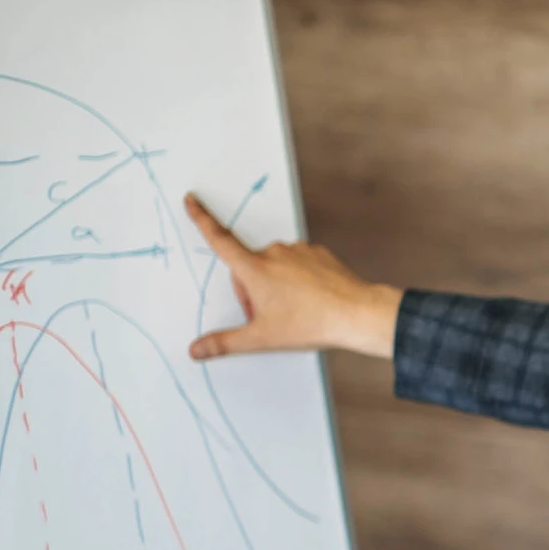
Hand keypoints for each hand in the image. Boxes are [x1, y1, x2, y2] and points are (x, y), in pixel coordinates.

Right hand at [185, 193, 403, 359]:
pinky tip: (310, 299)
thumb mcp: (261, 337)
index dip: (201, 218)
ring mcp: (299, 250)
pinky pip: (298, 264)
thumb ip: (225, 342)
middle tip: (271, 316)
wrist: (356, 314)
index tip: (192, 199)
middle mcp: (275, 252)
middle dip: (252, 290)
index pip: (219, 239)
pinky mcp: (319, 253)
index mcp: (255, 268)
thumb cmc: (310, 323)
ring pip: (274, 267)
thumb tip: (195, 350)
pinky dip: (298, 280)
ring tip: (295, 310)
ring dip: (275, 285)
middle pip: (249, 267)